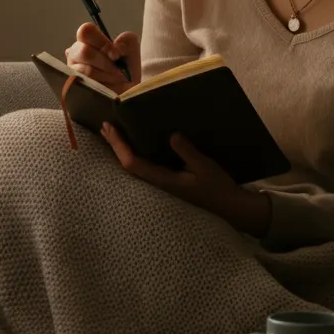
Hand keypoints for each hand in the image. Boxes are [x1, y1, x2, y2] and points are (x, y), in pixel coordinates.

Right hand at [65, 24, 141, 94]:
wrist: (127, 91)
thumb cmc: (126, 68)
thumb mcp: (132, 49)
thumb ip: (127, 40)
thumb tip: (116, 47)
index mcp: (88, 40)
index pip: (85, 31)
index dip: (102, 42)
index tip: (116, 55)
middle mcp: (76, 54)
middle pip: (84, 51)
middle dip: (105, 62)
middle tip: (118, 70)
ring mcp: (73, 70)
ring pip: (87, 70)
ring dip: (106, 75)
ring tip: (115, 79)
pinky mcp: (74, 87)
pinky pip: (87, 84)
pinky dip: (102, 86)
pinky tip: (108, 86)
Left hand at [100, 123, 271, 236]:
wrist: (229, 207)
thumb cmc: (217, 188)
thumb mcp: (205, 167)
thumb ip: (188, 152)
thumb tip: (172, 135)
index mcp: (163, 180)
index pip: (132, 163)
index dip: (119, 146)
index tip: (111, 128)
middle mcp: (158, 183)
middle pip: (128, 164)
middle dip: (115, 145)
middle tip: (104, 126)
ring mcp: (162, 184)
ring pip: (134, 166)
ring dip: (122, 149)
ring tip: (114, 133)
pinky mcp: (168, 181)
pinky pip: (145, 166)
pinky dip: (135, 153)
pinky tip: (136, 145)